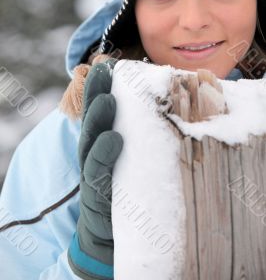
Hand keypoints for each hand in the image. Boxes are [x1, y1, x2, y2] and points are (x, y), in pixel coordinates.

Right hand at [68, 59, 122, 279]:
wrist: (113, 236)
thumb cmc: (129, 191)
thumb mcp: (136, 160)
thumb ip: (144, 136)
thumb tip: (169, 105)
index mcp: (103, 146)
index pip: (99, 115)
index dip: (99, 89)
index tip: (107, 64)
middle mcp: (95, 158)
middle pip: (92, 124)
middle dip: (96, 98)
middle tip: (103, 75)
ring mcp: (95, 178)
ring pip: (92, 145)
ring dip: (98, 122)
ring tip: (107, 101)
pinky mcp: (100, 198)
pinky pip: (99, 176)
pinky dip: (104, 156)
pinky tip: (114, 140)